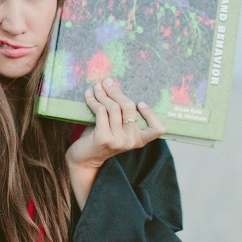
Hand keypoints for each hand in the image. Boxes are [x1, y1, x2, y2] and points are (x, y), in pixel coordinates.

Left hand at [65, 77, 165, 208]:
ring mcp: (118, 141)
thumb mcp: (116, 128)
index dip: (152, 114)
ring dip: (102, 93)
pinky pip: (101, 111)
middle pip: (129, 108)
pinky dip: (93, 100)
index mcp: (139, 140)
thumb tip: (115, 84)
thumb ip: (121, 114)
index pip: (158, 129)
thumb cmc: (101, 138)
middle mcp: (131, 141)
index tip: (140, 103)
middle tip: (107, 82)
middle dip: (116, 91)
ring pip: (113, 107)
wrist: (84, 159)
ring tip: (97, 86)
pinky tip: (88, 94)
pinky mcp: (103, 138)